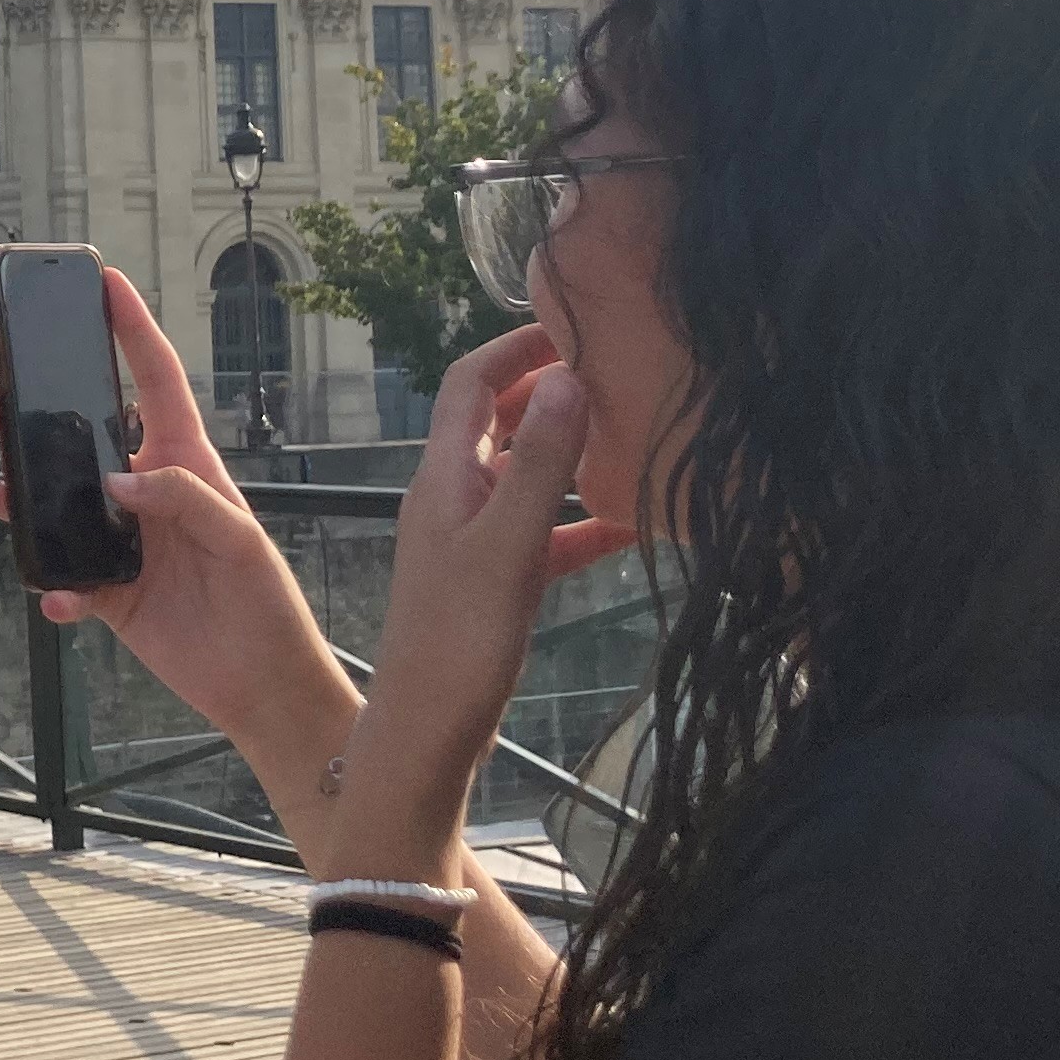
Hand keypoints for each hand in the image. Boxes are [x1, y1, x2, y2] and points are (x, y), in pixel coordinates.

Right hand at [0, 267, 353, 778]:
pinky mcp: (109, 594)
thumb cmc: (267, 604)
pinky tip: (60, 600)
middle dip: (43, 418)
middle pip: (86, 440)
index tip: (106, 283)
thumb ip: (182, 499)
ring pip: (59, 506)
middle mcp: (150, 495)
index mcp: (188, 465)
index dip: (132, 331)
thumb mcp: (239, 541)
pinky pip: (65, 577)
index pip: (156, 383)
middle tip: (2, 402)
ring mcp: (125, 543)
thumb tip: (116, 479)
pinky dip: (54, 586)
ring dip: (24, 502)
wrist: (261, 686)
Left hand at [326, 324, 635, 877]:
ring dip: (571, 453)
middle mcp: (449, 499)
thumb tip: (565, 376)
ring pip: (523, 476)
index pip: (469, 382)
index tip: (572, 320)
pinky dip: (582, 522)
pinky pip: (540, 536)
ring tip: (635, 434)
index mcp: (443, 478)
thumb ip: (538, 464)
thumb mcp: (508, 547)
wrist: (424, 739)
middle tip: (617, 368)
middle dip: (549, 388)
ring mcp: (468, 543)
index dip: (514, 344)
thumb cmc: (457, 645)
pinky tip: (634, 526)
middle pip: (497, 420)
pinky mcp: (489, 585)